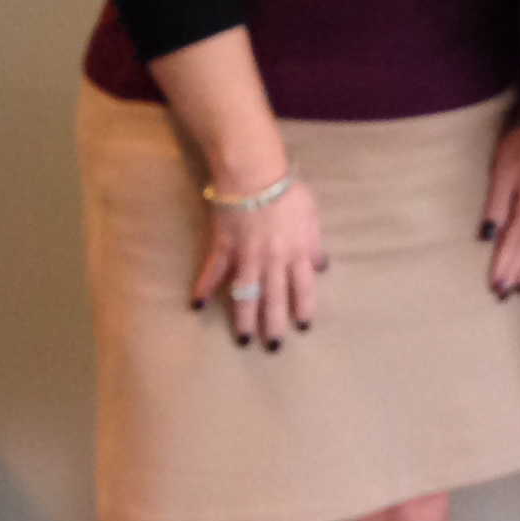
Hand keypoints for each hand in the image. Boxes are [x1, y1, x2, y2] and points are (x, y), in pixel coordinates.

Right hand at [191, 177, 326, 350]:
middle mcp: (272, 259)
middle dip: (274, 325)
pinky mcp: (223, 246)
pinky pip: (213, 272)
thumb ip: (315, 244)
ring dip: (244, 318)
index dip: (303, 309)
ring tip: (244, 339)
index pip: (303, 288)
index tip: (303, 327)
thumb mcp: (311, 216)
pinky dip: (204, 288)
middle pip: (274, 298)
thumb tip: (321, 267)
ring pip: (246, 294)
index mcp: (296, 251)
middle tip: (274, 347)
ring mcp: (246, 255)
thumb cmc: (286, 191)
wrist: (254, 173)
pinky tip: (197, 306)